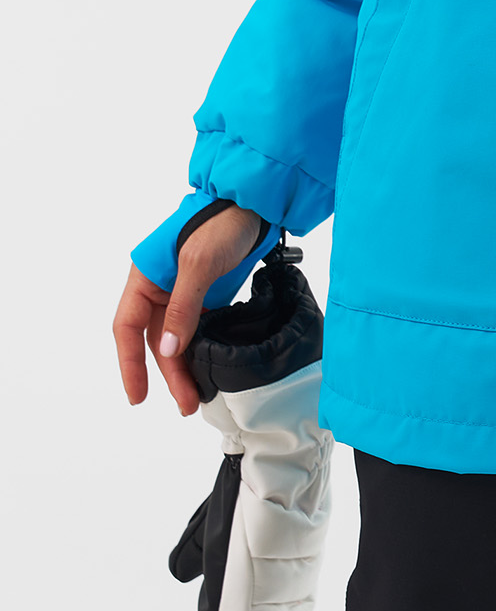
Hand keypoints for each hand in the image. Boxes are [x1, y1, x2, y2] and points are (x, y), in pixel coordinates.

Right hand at [114, 204, 265, 416]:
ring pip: (178, 340)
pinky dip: (201, 353)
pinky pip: (198, 331)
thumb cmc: (219, 224)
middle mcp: (159, 289)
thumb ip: (183, 307)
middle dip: (169, 374)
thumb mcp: (198, 263)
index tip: (138, 395)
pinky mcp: (207, 297)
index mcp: (144, 279)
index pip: (127, 328)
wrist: (253, 205)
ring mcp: (183, 294)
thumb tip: (170, 350)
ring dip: (185, 369)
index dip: (130, 363)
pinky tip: (209, 372)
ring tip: (197, 398)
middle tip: (186, 404)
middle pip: (156, 341)